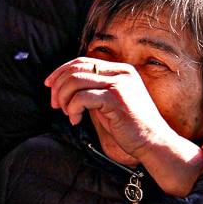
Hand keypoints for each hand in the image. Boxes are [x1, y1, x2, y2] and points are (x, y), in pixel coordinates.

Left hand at [45, 55, 202, 196]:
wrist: (154, 142)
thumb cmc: (130, 126)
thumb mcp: (110, 101)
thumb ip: (93, 89)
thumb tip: (62, 84)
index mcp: (121, 70)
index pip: (82, 61)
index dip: (61, 71)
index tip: (48, 85)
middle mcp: (121, 72)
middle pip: (76, 69)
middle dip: (59, 87)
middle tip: (55, 104)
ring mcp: (120, 84)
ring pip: (75, 81)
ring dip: (64, 99)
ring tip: (68, 114)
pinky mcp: (116, 98)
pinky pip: (81, 97)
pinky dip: (73, 109)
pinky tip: (76, 120)